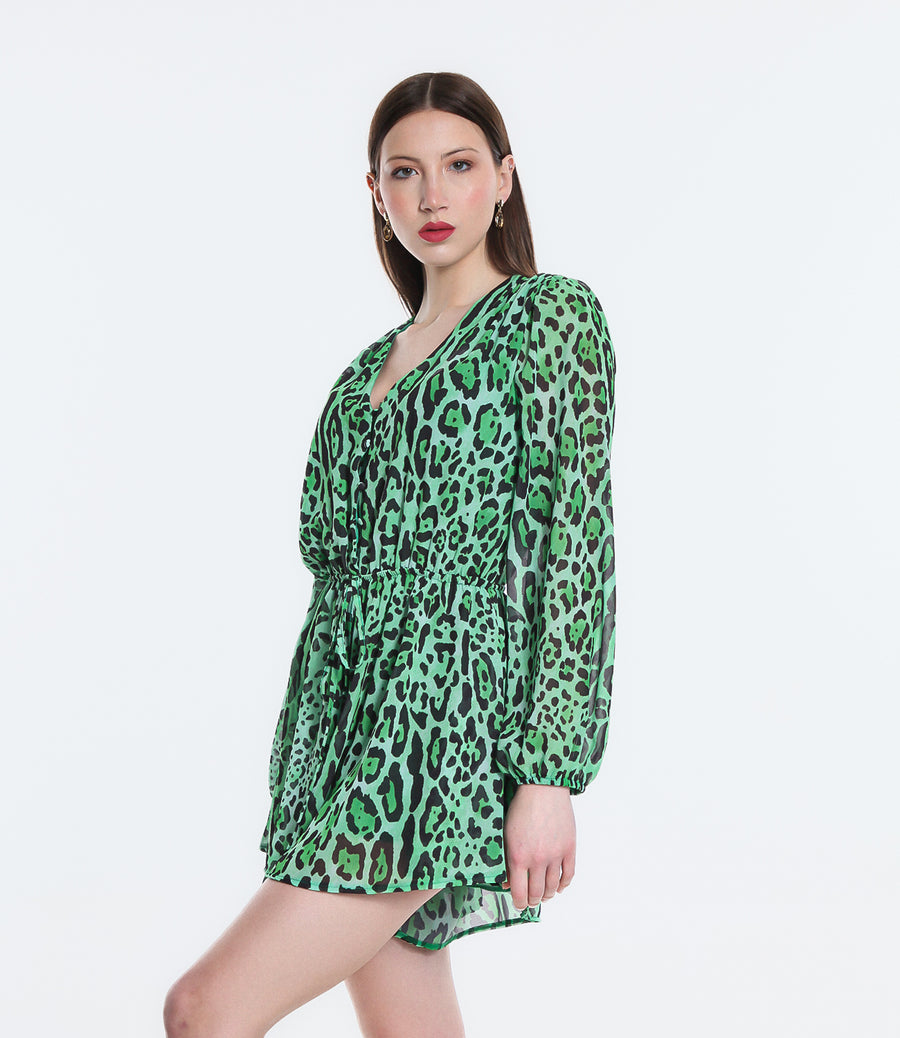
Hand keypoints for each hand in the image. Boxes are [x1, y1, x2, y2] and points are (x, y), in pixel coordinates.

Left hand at [501, 783, 575, 910]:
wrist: (543, 788)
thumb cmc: (520, 808)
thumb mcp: (506, 834)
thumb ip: (506, 860)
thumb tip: (507, 882)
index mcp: (518, 856)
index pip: (519, 892)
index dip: (519, 903)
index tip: (519, 905)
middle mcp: (537, 859)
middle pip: (536, 893)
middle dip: (532, 901)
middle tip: (530, 901)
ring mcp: (555, 855)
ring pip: (553, 887)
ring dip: (548, 895)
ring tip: (544, 895)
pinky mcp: (569, 848)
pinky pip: (569, 874)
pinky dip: (564, 884)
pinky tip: (559, 886)